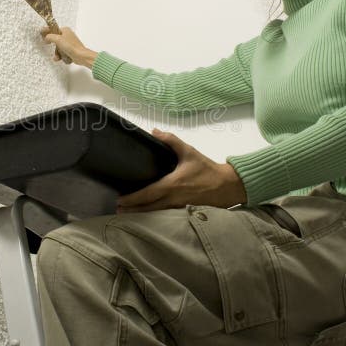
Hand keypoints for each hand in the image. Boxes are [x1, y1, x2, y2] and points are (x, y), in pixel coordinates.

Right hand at [40, 26, 97, 67]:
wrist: (81, 56)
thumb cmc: (71, 46)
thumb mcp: (58, 39)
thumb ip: (50, 37)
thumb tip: (46, 37)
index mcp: (65, 30)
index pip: (53, 29)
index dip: (47, 31)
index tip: (41, 33)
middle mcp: (67, 35)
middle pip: (55, 39)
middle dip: (53, 45)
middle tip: (47, 44)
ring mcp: (69, 43)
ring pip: (58, 47)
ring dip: (56, 52)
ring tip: (57, 56)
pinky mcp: (70, 50)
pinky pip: (62, 52)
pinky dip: (60, 56)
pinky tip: (60, 58)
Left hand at [117, 128, 246, 212]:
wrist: (227, 186)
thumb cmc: (207, 169)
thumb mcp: (189, 152)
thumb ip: (171, 141)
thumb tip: (155, 131)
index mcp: (172, 185)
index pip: (148, 194)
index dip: (133, 198)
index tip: (120, 200)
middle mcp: (173, 199)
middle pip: (148, 208)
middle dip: (133, 210)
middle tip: (118, 211)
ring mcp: (179, 207)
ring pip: (156, 213)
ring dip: (141, 214)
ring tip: (127, 214)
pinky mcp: (184, 210)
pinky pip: (165, 214)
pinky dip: (154, 214)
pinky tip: (148, 213)